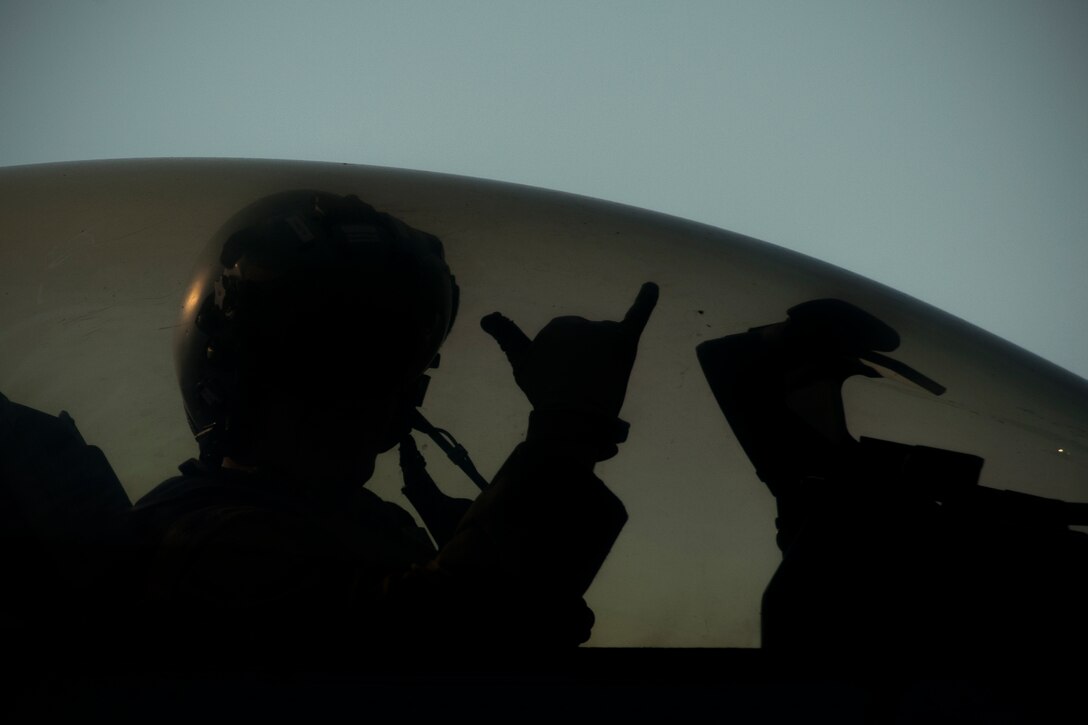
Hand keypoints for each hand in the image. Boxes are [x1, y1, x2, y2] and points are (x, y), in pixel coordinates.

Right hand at [480, 282, 658, 420]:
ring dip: (606, 359)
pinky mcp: (625, 340)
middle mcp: (579, 323)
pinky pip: (638, 315)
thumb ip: (507, 337)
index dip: (567, 367)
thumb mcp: (521, 364)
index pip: (568, 343)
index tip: (563, 384)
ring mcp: (602, 332)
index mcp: (556, 326)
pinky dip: (646, 300)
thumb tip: (486, 317)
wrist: (571, 414)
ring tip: (598, 383)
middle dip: (588, 361)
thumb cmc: (544, 393)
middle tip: (581, 388)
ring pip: (609, 343)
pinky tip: (652, 287)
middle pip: (591, 341)